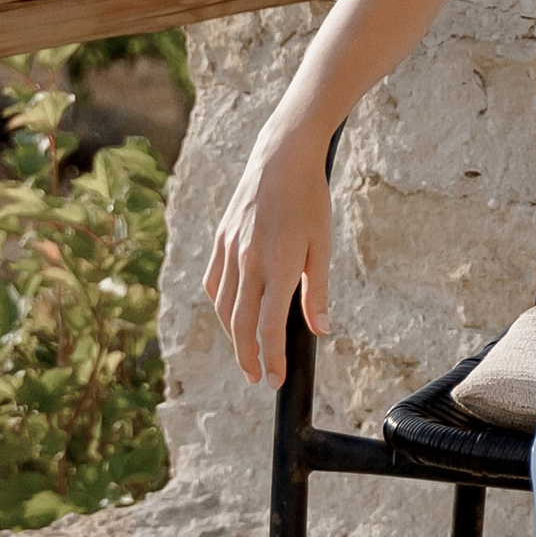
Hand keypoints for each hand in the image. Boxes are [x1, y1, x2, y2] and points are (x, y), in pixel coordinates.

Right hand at [203, 131, 333, 386]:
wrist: (281, 156)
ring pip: (223, 306)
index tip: (274, 380)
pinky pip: (214, 282)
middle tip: (258, 378)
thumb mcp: (321, 244)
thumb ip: (316, 289)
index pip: (268, 326)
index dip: (271, 358)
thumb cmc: (309, 199)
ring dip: (232, 336)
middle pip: (239, 323)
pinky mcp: (221, 239)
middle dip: (247, 357)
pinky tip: (229, 315)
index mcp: (276, 264)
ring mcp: (229, 249)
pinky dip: (220, 305)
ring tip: (246, 353)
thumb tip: (319, 329)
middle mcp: (247, 260)